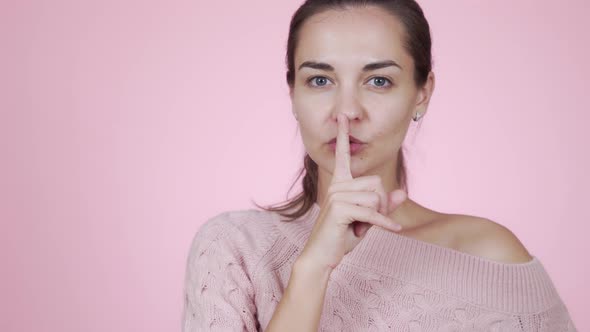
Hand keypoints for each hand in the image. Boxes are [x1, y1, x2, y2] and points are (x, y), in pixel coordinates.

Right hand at [298, 114, 406, 270]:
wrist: (321, 256)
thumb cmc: (342, 237)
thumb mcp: (367, 219)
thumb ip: (383, 205)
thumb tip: (402, 191)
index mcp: (340, 183)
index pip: (341, 155)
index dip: (342, 135)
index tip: (342, 117)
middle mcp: (337, 185)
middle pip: (377, 183)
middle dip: (381, 204)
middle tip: (368, 222)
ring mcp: (337, 195)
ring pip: (376, 198)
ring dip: (377, 217)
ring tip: (360, 228)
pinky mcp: (340, 209)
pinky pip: (372, 212)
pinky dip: (384, 224)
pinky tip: (394, 229)